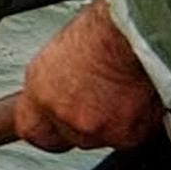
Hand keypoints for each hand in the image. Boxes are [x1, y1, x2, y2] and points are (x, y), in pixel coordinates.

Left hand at [17, 0, 163, 150]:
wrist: (136, 33)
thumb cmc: (101, 31)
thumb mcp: (57, 56)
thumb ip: (53, 87)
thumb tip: (55, 97)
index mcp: (40, 93)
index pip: (31, 130)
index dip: (47, 129)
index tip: (54, 125)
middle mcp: (62, 114)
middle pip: (71, 137)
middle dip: (84, 124)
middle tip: (100, 99)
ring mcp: (94, 128)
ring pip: (102, 138)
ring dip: (113, 123)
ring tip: (122, 92)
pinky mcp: (125, 135)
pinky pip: (130, 137)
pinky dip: (138, 123)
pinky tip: (139, 98)